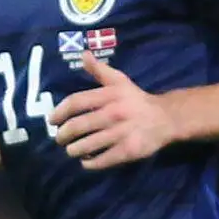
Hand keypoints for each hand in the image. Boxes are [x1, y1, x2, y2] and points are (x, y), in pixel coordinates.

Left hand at [51, 51, 174, 169]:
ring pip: (87, 145)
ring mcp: (121, 133)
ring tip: (71, 150)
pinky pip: (103, 160)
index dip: (59, 112)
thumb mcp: (120, 81)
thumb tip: (83, 54)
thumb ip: (99, 70)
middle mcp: (113, 113)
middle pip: (78, 126)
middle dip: (63, 135)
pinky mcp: (128, 150)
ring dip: (74, 150)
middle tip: (60, 139)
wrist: (166, 118)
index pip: (75, 102)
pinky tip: (86, 161)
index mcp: (109, 95)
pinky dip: (90, 163)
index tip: (52, 121)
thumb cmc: (137, 100)